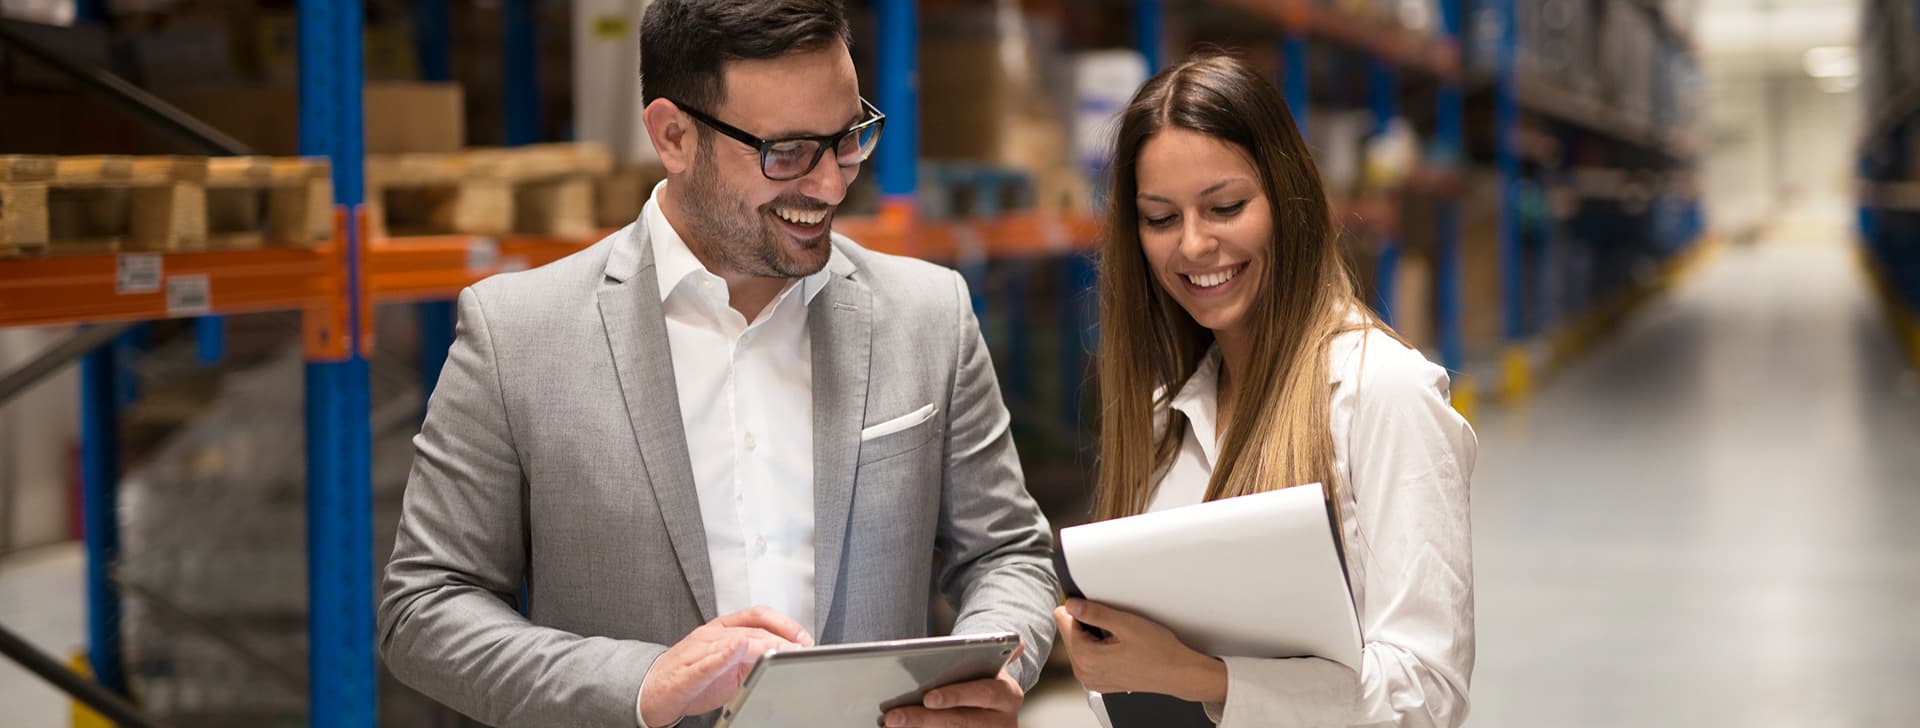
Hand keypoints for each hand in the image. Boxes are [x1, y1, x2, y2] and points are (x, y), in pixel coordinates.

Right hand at [638, 606, 813, 726]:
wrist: (651, 691)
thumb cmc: (689, 677)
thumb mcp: (728, 666)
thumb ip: (751, 657)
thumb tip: (783, 657)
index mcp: (722, 630)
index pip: (757, 616)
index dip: (784, 623)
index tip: (804, 637)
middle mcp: (711, 635)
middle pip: (751, 628)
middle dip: (780, 637)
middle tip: (800, 648)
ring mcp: (698, 650)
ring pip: (734, 641)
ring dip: (762, 645)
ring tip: (783, 650)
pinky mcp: (687, 671)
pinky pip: (707, 661)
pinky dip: (724, 655)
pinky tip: (738, 649)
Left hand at [880, 642, 1025, 726]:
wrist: (992, 704)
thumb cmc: (980, 678)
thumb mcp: (986, 664)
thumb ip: (988, 652)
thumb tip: (1017, 643)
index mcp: (1008, 694)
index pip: (983, 693)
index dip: (955, 696)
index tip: (928, 698)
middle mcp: (1004, 721)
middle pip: (960, 721)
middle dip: (923, 719)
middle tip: (893, 717)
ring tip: (891, 725)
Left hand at [1051, 599, 1226, 703]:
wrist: (1177, 673)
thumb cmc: (1158, 652)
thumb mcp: (1125, 624)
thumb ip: (1094, 612)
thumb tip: (1071, 604)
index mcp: (1085, 657)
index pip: (1062, 619)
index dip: (1080, 608)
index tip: (1098, 608)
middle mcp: (1083, 672)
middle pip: (1069, 633)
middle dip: (1088, 624)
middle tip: (1115, 626)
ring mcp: (1090, 680)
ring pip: (1078, 645)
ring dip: (1094, 636)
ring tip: (1119, 639)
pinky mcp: (1099, 682)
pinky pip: (1088, 658)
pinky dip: (1099, 649)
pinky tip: (1119, 649)